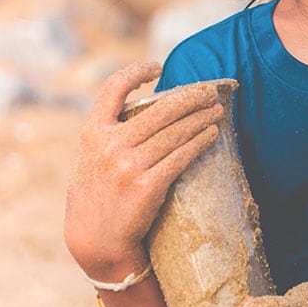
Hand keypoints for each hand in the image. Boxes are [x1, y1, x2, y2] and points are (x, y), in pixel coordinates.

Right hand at [64, 62, 224, 278]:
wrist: (95, 240)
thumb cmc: (97, 196)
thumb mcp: (90, 158)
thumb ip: (109, 134)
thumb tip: (146, 111)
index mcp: (92, 132)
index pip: (113, 88)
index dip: (136, 71)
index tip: (158, 66)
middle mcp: (110, 145)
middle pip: (160, 110)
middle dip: (191, 98)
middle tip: (210, 92)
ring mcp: (128, 166)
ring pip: (176, 132)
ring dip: (202, 118)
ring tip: (217, 111)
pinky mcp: (148, 187)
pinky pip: (182, 156)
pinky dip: (201, 142)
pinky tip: (212, 134)